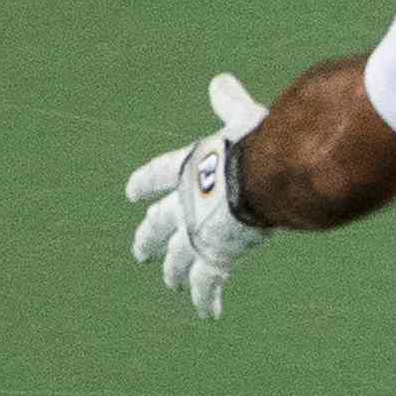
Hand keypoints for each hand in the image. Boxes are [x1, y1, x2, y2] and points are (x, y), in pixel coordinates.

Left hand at [125, 72, 273, 314]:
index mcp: (189, 169)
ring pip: (179, 259)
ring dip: (175, 272)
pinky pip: (210, 284)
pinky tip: (209, 314)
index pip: (156, 176)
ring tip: (172, 283)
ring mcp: (198, 233)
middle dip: (149, 238)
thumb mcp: (242, 120)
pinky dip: (209, 299)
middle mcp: (186, 204)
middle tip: (140, 252)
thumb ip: (229, 104)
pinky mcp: (216, 257)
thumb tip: (220, 81)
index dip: (144, 184)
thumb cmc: (258, 143)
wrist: (265, 177)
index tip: (131, 193)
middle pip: (159, 225)